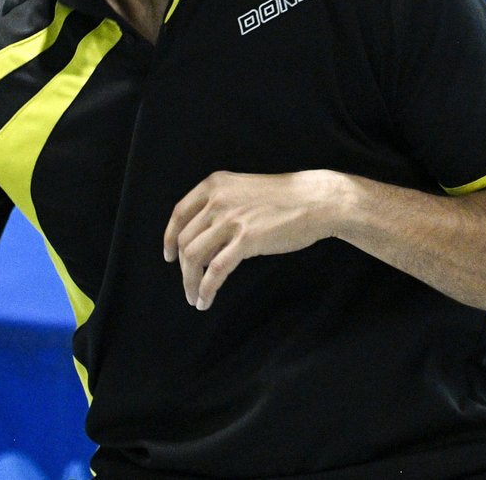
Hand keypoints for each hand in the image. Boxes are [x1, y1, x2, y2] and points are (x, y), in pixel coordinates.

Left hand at [162, 170, 349, 309]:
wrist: (316, 200)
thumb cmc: (284, 198)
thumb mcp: (242, 192)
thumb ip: (220, 209)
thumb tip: (203, 244)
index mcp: (213, 185)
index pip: (179, 214)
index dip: (169, 238)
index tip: (169, 256)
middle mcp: (217, 200)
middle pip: (184, 239)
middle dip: (183, 267)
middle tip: (188, 284)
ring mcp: (230, 219)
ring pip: (194, 256)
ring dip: (190, 281)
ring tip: (194, 297)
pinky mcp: (246, 239)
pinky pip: (216, 270)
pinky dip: (206, 288)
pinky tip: (206, 300)